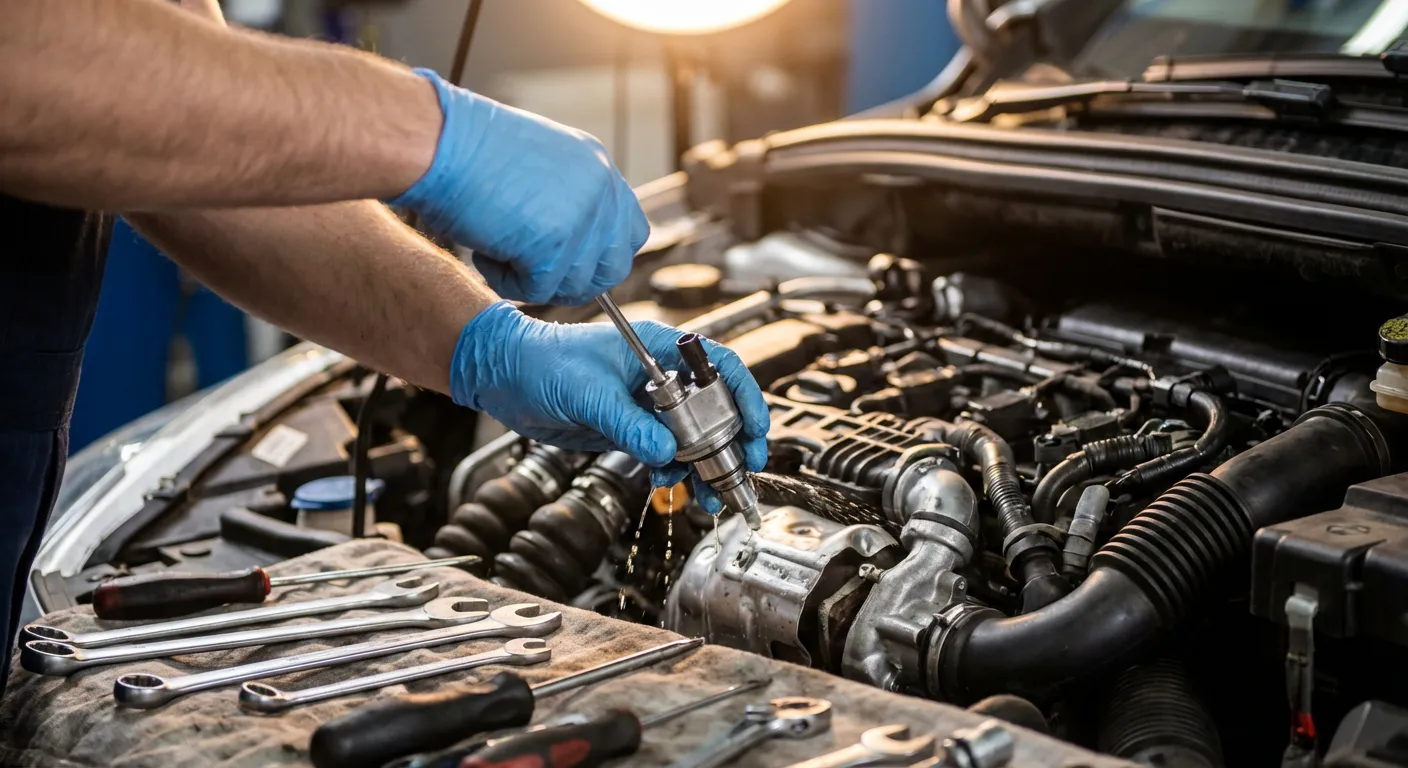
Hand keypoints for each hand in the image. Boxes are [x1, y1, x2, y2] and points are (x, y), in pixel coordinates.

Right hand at [392, 70, 648, 305]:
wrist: (439, 143)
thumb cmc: (467, 151)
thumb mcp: (536, 165)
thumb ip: (565, 199)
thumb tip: (571, 245)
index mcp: (597, 167)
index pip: (629, 231)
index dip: (599, 256)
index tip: (567, 261)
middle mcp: (600, 189)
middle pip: (613, 267)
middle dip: (573, 279)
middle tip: (531, 268)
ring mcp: (582, 217)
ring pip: (575, 284)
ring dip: (533, 279)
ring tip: (495, 249)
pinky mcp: (555, 244)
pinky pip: (539, 290)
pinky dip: (507, 281)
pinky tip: (485, 253)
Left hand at [452, 303, 768, 481]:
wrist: (505, 377)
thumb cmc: (543, 362)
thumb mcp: (589, 393)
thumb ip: (629, 424)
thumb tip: (665, 453)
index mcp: (659, 350)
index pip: (720, 367)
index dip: (745, 397)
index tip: (756, 430)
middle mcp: (661, 376)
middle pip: (714, 409)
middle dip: (730, 444)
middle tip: (739, 473)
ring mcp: (648, 404)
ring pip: (692, 437)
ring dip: (702, 467)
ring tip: (708, 495)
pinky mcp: (633, 428)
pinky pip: (666, 453)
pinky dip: (673, 472)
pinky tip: (669, 484)